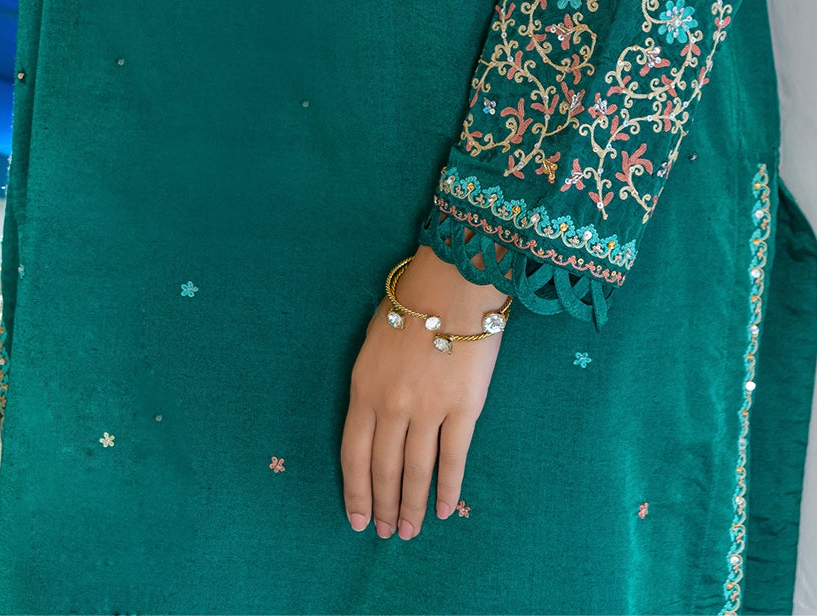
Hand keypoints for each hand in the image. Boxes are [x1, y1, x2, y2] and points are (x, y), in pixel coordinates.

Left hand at [340, 244, 508, 539]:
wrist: (452, 283)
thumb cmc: (410, 306)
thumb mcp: (373, 344)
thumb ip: (371, 386)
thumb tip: (374, 424)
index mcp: (363, 389)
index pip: (353, 454)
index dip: (355, 492)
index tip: (357, 520)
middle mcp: (391, 406)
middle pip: (383, 469)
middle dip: (384, 506)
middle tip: (388, 534)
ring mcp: (428, 410)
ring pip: (416, 471)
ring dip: (412, 506)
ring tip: (411, 532)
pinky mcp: (463, 409)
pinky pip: (453, 459)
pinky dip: (447, 489)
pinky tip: (443, 509)